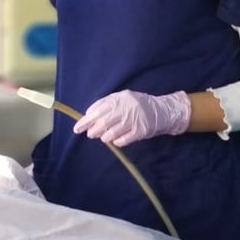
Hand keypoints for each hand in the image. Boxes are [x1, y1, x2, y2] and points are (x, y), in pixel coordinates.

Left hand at [73, 90, 190, 147]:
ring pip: (111, 133)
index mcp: (119, 98)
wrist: (162, 110)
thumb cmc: (137, 104)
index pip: (98, 110)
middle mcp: (126, 108)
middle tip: (90, 134)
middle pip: (103, 123)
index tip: (77, 128)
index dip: (86, 120)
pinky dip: (116, 142)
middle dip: (93, 131)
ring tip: (103, 137)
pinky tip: (116, 140)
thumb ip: (106, 103)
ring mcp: (134, 120)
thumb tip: (88, 114)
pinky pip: (123, 140)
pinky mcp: (140, 131)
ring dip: (104, 137)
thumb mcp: (122, 98)